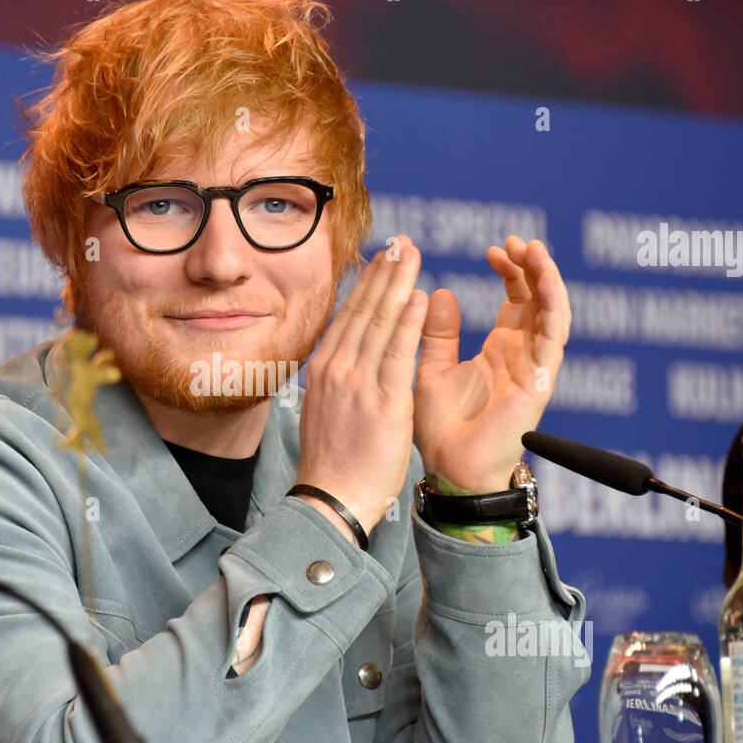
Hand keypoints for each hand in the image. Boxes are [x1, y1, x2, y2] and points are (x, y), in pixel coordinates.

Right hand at [294, 236, 427, 532]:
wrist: (330, 500)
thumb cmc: (333, 462)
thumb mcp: (325, 409)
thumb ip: (338, 378)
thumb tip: (346, 357)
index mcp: (324, 370)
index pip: (348, 316)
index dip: (367, 284)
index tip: (383, 258)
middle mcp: (336, 369)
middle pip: (362, 310)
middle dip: (383, 273)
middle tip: (401, 242)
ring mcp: (357, 383)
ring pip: (380, 323)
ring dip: (398, 284)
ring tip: (412, 254)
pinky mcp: (381, 402)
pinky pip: (397, 353)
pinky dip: (408, 322)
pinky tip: (419, 297)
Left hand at [413, 236, 570, 492]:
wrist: (450, 469)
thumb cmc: (440, 430)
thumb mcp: (431, 369)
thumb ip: (437, 333)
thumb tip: (438, 292)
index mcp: (500, 352)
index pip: (517, 300)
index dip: (511, 271)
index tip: (494, 248)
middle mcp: (523, 356)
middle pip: (539, 299)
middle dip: (531, 266)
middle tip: (514, 241)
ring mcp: (535, 367)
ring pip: (553, 311)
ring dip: (547, 277)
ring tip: (532, 248)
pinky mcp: (541, 379)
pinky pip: (555, 335)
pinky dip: (553, 303)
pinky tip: (544, 278)